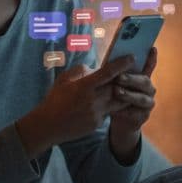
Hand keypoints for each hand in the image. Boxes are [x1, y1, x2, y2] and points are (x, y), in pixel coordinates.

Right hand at [16, 53, 137, 155]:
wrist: (48, 125)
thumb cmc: (55, 99)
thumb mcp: (64, 79)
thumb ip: (82, 71)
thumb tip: (96, 69)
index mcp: (84, 86)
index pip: (108, 73)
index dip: (122, 64)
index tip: (132, 57)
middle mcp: (93, 99)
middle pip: (117, 86)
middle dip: (126, 79)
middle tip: (133, 71)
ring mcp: (96, 113)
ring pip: (119, 101)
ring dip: (124, 93)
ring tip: (127, 86)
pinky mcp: (97, 123)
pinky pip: (110, 111)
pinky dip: (112, 105)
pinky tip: (112, 101)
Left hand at [108, 46, 156, 143]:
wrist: (119, 119)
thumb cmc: (116, 96)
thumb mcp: (114, 82)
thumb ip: (114, 72)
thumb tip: (103, 61)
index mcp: (141, 77)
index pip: (149, 65)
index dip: (152, 57)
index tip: (152, 48)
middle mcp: (148, 88)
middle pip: (145, 81)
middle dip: (132, 78)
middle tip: (119, 77)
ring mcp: (148, 102)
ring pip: (142, 98)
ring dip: (129, 94)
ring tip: (117, 92)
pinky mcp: (143, 116)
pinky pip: (136, 113)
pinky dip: (125, 111)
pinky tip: (115, 110)